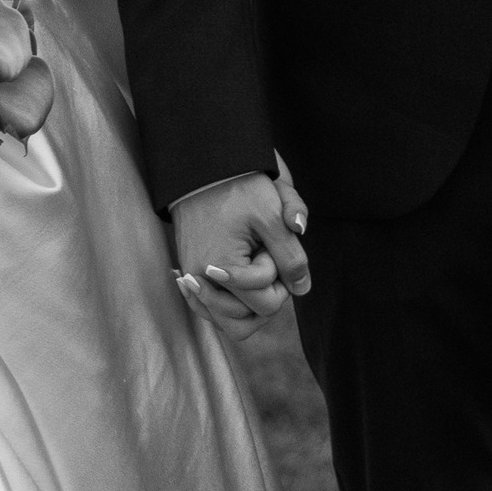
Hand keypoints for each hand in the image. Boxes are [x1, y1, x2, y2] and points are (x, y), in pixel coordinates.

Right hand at [171, 161, 309, 339]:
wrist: (203, 170)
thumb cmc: (240, 189)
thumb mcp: (273, 217)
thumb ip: (291, 257)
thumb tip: (301, 289)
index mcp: (222, 270)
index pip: (266, 305)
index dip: (278, 278)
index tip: (269, 247)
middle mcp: (201, 282)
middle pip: (245, 321)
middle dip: (262, 295)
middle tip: (262, 259)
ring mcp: (193, 280)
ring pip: (227, 320)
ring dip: (246, 303)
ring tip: (252, 270)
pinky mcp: (190, 274)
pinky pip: (211, 308)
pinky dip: (228, 302)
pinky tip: (238, 284)